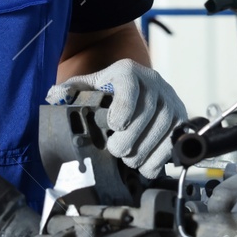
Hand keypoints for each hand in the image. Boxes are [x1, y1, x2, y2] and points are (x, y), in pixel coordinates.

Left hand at [46, 59, 187, 177]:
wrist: (137, 87)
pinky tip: (145, 165)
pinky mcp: (181, 118)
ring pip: (164, 128)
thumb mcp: (88, 86)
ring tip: (129, 160)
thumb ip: (71, 91)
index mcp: (127, 71)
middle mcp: (153, 82)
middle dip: (131, 138)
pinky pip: (175, 140)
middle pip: (147, 112)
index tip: (114, 126)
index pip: (129, 86)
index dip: (123, 108)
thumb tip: (55, 97)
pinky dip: (160, 158)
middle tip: (116, 151)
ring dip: (145, 151)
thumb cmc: (108, 91)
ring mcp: (170, 100)